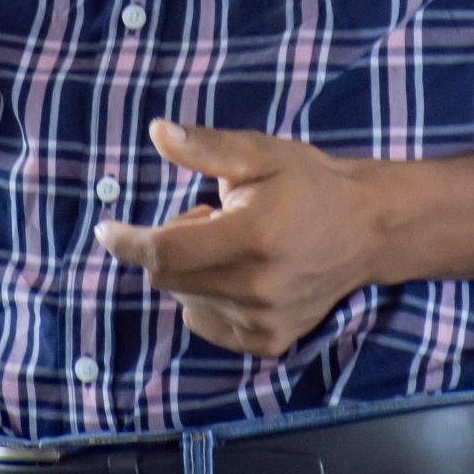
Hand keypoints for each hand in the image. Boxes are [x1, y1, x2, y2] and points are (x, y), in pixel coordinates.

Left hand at [96, 120, 379, 356]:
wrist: (368, 229)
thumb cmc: (309, 184)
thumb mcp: (259, 153)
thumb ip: (206, 147)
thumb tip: (156, 132)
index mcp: (252, 237)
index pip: (164, 249)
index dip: (127, 240)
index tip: (106, 229)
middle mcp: (257, 287)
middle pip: (167, 276)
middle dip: (169, 244)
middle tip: (206, 217)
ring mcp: (264, 320)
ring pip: (185, 299)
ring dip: (189, 271)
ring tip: (231, 244)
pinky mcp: (269, 340)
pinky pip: (207, 322)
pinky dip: (206, 297)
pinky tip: (239, 273)